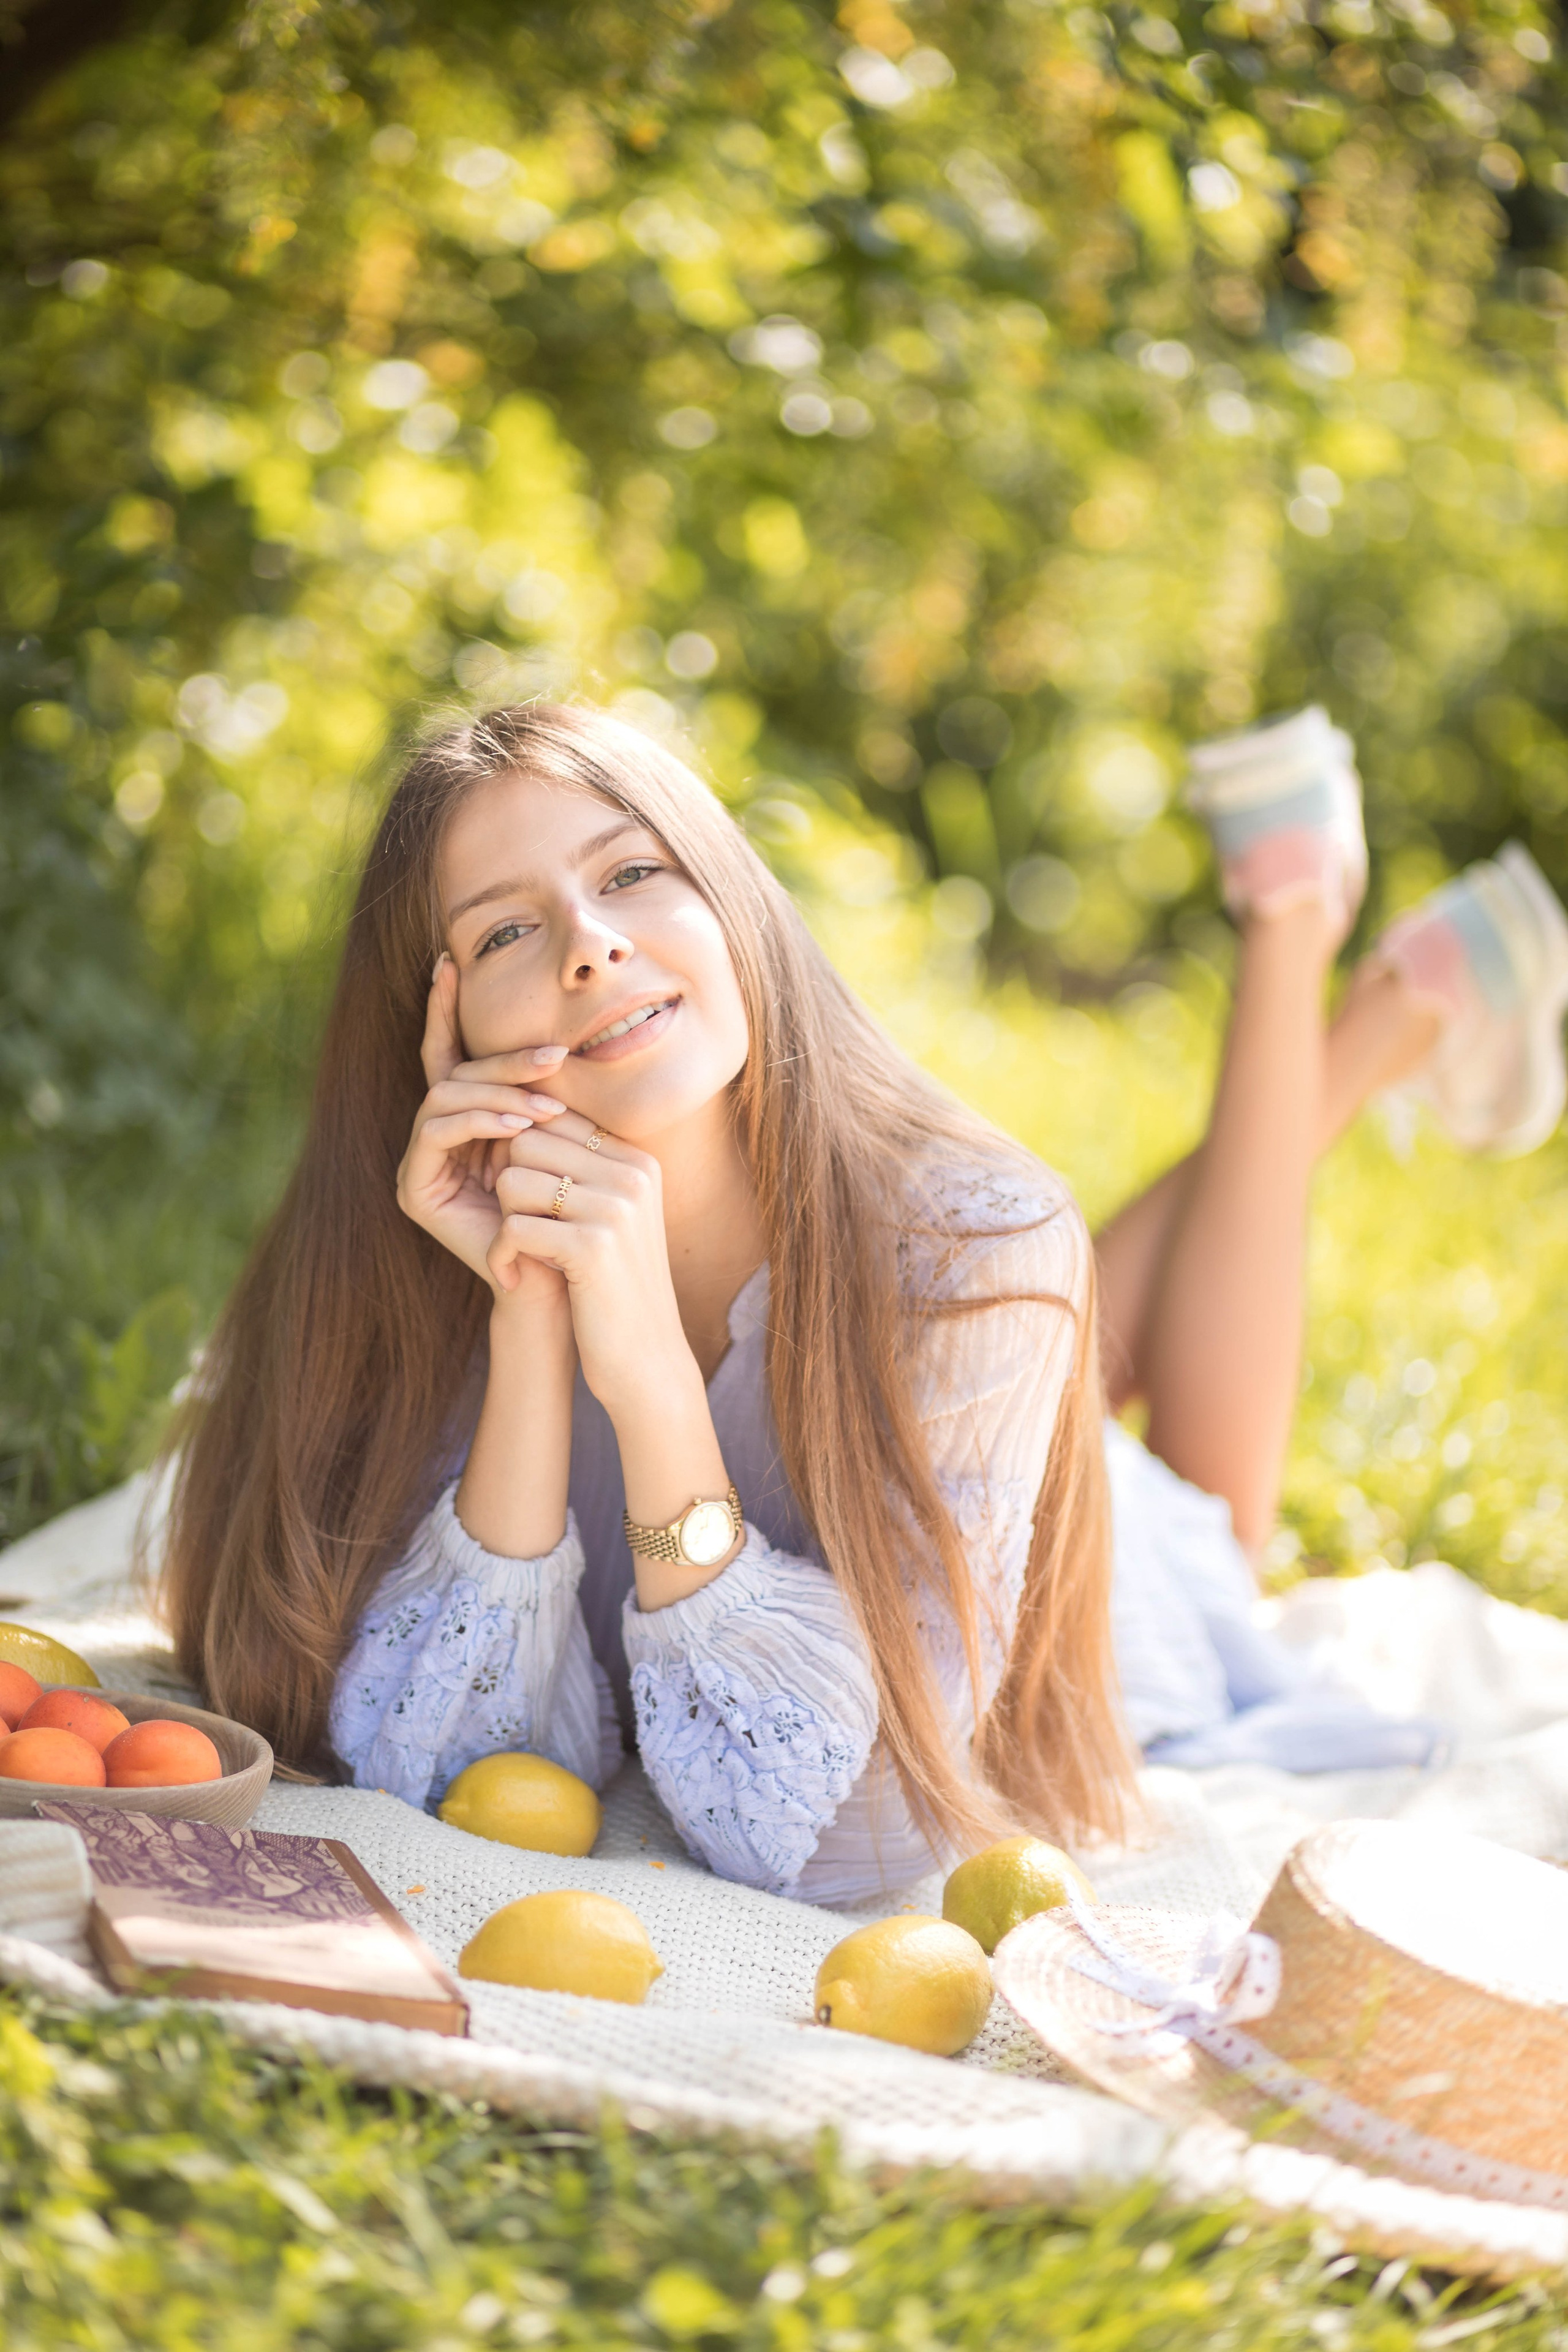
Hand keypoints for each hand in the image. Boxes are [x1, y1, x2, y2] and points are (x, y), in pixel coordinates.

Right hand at [395, 957, 570, 1302]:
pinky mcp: (413, 1189)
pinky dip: (479, 1121)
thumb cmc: (567, 1210)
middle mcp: (432, 1139)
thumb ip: (541, 1094)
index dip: (443, 1010)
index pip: (449, 1057)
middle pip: (452, 1074)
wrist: (557, 1280)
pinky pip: (436, 1132)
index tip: (448, 962)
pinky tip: (518, 1125)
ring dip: (498, 1093)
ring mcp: (418, 1164)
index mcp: (462, 1123)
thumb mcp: (557, 1137)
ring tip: (545, 1106)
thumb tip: (557, 1042)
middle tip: (554, 1056)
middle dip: (503, 1061)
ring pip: (444, 1097)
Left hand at [487, 1103, 701, 1418]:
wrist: (646, 1360)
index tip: (524, 1204)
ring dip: (505, 1220)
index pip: (554, 1120)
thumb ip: (576, 1170)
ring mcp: (616, 1207)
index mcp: (637, 1161)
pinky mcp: (592, 1246)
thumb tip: (516, 1128)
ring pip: (513, 1179)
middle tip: (522, 1230)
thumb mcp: (606, 1219)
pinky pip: (512, 1226)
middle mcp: (632, 1175)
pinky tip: (513, 1277)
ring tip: (523, 1254)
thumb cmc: (612, 1288)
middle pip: (527, 1142)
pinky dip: (500, 1255)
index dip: (523, 1158)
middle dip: (511, 1186)